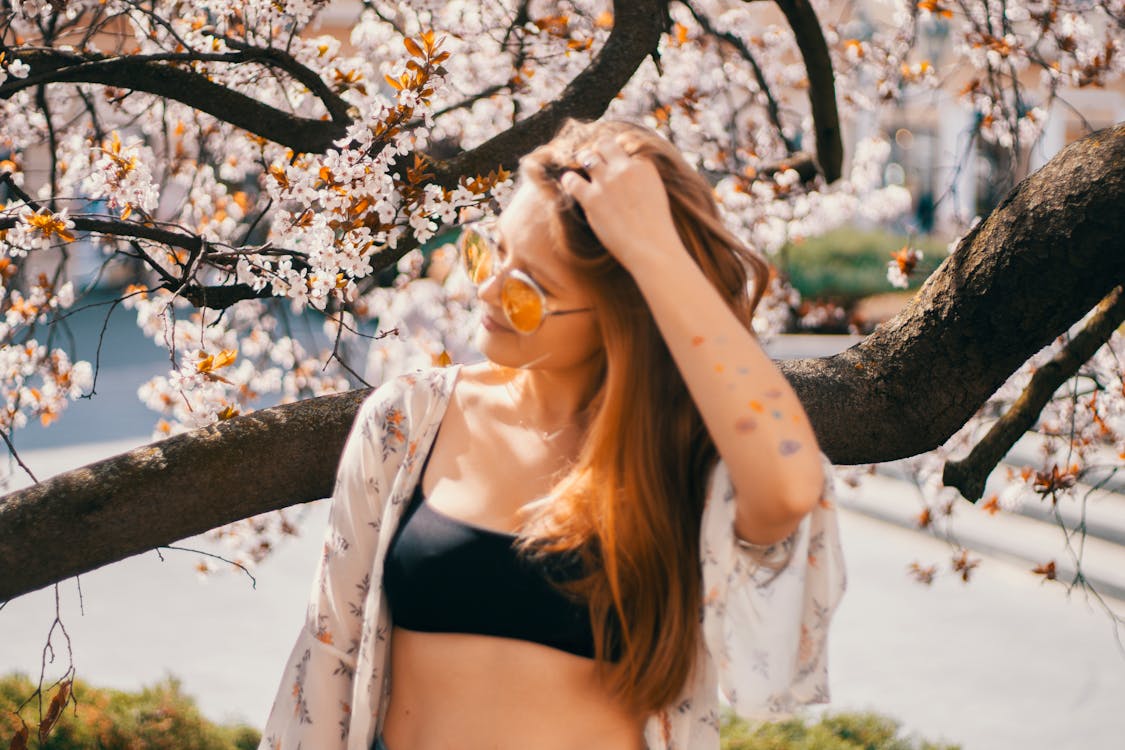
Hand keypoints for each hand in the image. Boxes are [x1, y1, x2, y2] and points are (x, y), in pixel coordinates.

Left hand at [558, 134, 684, 272]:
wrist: (652, 248)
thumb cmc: (656, 226)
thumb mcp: (656, 192)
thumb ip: (642, 176)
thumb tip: (627, 171)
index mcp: (644, 165)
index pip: (624, 147)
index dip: (617, 155)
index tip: (614, 163)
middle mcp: (625, 168)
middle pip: (604, 144)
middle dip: (598, 151)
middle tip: (595, 162)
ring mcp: (607, 182)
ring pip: (586, 156)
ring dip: (582, 162)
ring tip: (582, 171)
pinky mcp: (592, 198)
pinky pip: (571, 180)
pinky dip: (569, 180)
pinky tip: (571, 185)